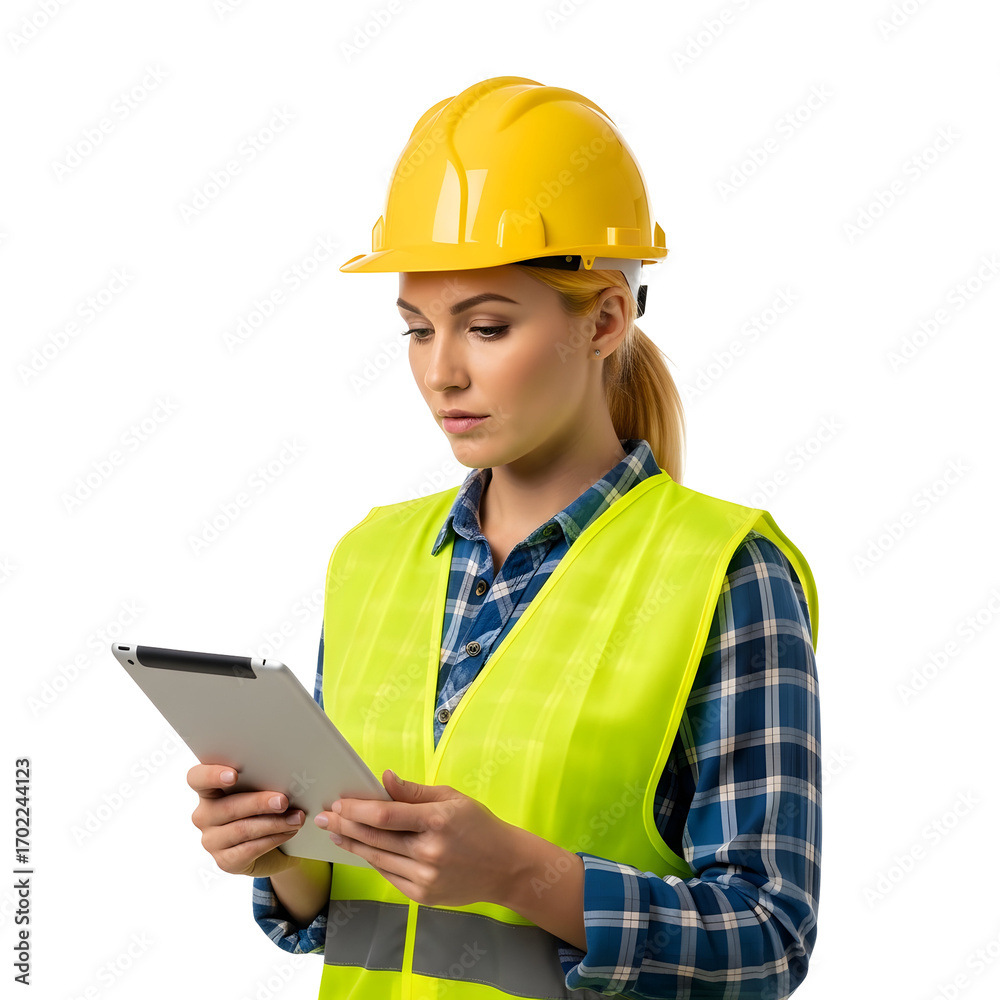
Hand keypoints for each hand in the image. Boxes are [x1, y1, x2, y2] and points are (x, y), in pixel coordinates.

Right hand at [187, 763, 306, 878]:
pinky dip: (273, 839)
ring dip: (274, 823)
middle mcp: (204, 815)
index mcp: (208, 790)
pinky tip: (288, 832)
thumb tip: (285, 774)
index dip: (211, 775)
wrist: (272, 845)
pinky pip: (249, 849)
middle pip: (227, 807)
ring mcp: (211, 840)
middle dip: (259, 803)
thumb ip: (263, 780)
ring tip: (296, 818)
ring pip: (242, 829)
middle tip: (283, 800)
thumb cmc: (264, 807)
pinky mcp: (224, 861)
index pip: (196, 778)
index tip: (233, 776)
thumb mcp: (262, 790)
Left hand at [313, 769, 520, 906]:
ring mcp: (426, 877)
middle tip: (324, 817)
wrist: (506, 868)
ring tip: (335, 832)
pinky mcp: (423, 896)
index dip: (357, 809)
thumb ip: (415, 791)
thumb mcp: (452, 798)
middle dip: (345, 825)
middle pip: (375, 838)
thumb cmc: (479, 826)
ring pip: (378, 858)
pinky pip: (389, 875)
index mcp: (438, 821)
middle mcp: (430, 852)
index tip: (338, 803)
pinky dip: (372, 861)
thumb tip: (384, 778)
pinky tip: (361, 849)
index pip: (386, 815)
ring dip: (353, 844)